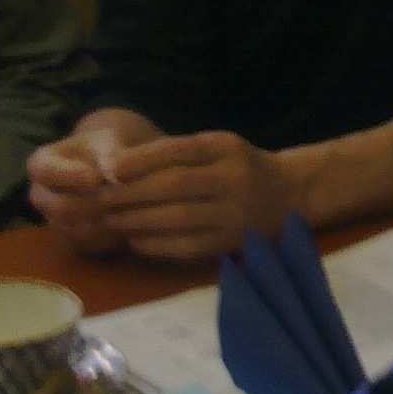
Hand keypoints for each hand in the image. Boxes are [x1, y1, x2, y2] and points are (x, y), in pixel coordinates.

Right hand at [28, 109, 162, 254]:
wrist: (113, 167)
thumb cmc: (106, 147)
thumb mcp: (107, 138)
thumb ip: (106, 150)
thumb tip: (108, 171)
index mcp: (40, 164)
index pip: (43, 171)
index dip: (68, 176)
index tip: (95, 177)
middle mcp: (40, 195)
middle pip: (57, 206)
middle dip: (90, 204)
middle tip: (117, 198)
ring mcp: (54, 220)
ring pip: (73, 228)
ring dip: (102, 221)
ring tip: (127, 209)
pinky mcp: (71, 239)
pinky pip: (87, 244)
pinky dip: (108, 236)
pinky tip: (128, 224)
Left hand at [97, 130, 299, 262]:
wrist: (290, 195)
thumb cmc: (242, 166)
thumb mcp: (218, 147)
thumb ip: (177, 153)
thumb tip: (119, 166)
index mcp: (227, 148)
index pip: (179, 151)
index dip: (141, 160)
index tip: (110, 168)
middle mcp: (234, 179)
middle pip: (175, 185)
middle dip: (132, 193)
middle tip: (102, 198)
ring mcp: (235, 214)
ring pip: (179, 218)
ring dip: (138, 220)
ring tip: (111, 219)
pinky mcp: (231, 243)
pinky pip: (188, 246)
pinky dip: (157, 244)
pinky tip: (135, 240)